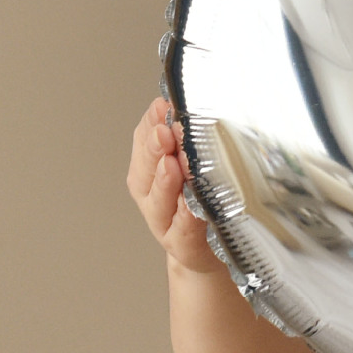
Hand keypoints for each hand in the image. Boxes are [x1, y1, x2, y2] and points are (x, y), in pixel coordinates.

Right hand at [127, 95, 223, 273]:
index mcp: (150, 173)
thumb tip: (175, 100)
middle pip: (146, 173)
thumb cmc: (200, 202)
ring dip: (166, 182)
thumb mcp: (189, 163)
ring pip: (160, 202)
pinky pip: (184, 233)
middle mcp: (153, 198)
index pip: (143, 144)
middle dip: (153, 151)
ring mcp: (167, 225)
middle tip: (164, 132)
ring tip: (172, 164)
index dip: (150, 125)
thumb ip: (182, 135)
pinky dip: (186, 219)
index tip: (162, 107)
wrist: (209, 252)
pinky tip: (191, 207)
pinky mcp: (186, 247)